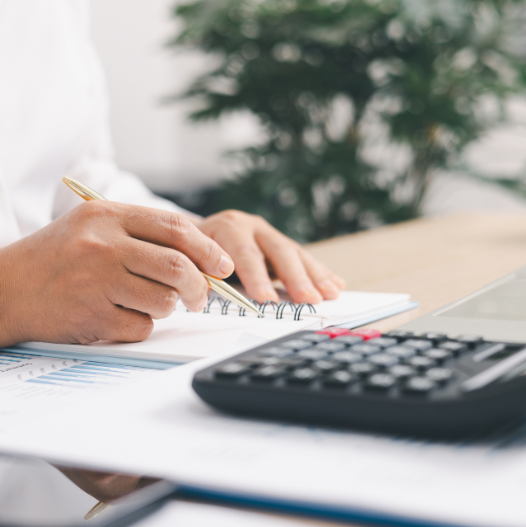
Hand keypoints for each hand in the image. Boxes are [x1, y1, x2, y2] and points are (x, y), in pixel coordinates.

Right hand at [0, 201, 233, 343]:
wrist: (2, 288)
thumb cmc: (54, 258)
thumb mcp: (92, 227)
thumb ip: (141, 235)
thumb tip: (203, 260)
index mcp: (106, 216)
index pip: (174, 228)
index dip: (207, 248)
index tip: (221, 265)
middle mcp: (102, 245)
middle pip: (177, 266)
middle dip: (198, 286)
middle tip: (199, 296)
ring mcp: (96, 282)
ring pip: (163, 301)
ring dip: (166, 308)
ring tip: (145, 302)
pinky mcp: (91, 317)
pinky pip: (141, 327)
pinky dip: (140, 326)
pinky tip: (118, 316)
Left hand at [193, 210, 343, 303]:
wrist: (194, 232)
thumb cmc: (192, 250)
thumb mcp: (189, 257)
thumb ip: (200, 272)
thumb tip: (206, 292)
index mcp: (227, 227)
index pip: (244, 253)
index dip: (256, 277)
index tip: (266, 300)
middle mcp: (251, 226)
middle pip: (277, 251)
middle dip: (295, 277)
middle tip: (308, 298)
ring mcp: (268, 234)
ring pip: (295, 254)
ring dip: (314, 276)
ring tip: (329, 294)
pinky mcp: (280, 244)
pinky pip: (303, 258)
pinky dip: (320, 273)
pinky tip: (336, 284)